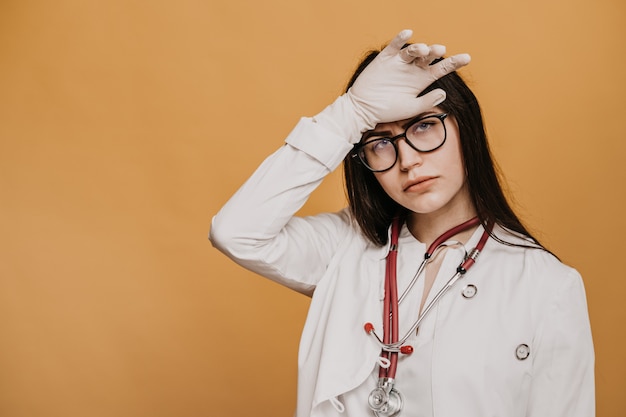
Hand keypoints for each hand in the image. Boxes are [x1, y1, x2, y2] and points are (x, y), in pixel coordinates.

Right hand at [314, 30, 470, 142]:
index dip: (454, 62)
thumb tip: (443, 92)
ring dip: (419, 47)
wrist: (363, 109)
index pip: (441, 68)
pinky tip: (408, 33)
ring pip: (413, 50)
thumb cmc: (387, 110)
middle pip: (428, 56)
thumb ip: (427, 101)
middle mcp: (412, 69)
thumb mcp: (410, 108)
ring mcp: (399, 63)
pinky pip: (394, 46)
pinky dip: (400, 39)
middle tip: (440, 50)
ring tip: (423, 49)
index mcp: (421, 80)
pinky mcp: (385, 58)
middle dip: (435, 52)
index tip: (467, 58)